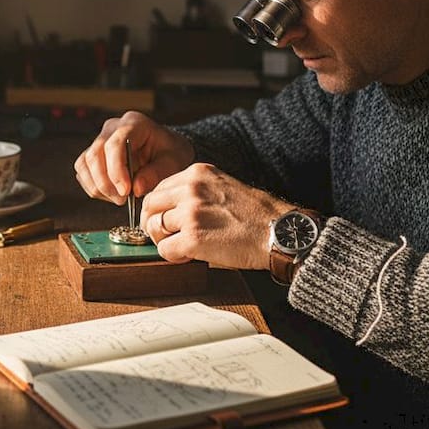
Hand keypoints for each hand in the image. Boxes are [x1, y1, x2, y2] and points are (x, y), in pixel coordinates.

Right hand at [74, 111, 193, 204]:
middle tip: (123, 200)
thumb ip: (156, 173)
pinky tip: (112, 195)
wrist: (166, 152)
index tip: (126, 191)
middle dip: (106, 183)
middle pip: (95, 154)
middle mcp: (113, 128)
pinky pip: (83, 172)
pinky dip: (94, 187)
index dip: (116, 170)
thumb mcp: (173, 163)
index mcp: (134, 123)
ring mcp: (101, 140)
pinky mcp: (93, 154)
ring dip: (98, 187)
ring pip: (85, 164)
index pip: (115, 144)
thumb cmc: (171, 154)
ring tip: (119, 198)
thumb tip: (136, 188)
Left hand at [139, 163, 292, 268]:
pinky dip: (173, 256)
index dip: (158, 207)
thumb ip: (195, 191)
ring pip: (154, 228)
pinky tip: (188, 256)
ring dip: (165, 240)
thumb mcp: (223, 186)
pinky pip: (164, 249)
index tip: (163, 219)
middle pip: (150, 205)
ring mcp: (190, 213)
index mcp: (197, 173)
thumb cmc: (256, 215)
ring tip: (182, 246)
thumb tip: (169, 210)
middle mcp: (191, 188)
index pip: (159, 188)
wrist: (279, 232)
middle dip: (152, 223)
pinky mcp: (192, 238)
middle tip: (162, 236)